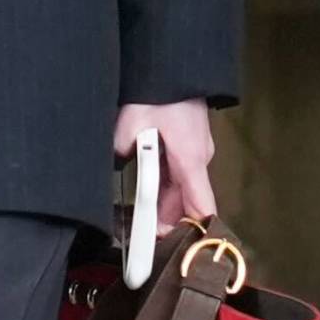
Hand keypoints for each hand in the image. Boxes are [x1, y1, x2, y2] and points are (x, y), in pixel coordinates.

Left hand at [117, 101, 218, 284]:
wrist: (172, 63)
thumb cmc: (156, 92)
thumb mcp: (129, 125)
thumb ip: (123, 153)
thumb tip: (118, 166)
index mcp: (190, 159)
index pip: (200, 208)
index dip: (190, 235)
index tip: (174, 255)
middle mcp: (199, 158)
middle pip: (187, 202)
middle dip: (166, 222)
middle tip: (142, 240)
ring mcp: (196, 149)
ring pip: (181, 187)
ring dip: (163, 202)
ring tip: (139, 217)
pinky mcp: (189, 142)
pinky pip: (179, 172)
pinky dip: (164, 184)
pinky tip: (145, 186)